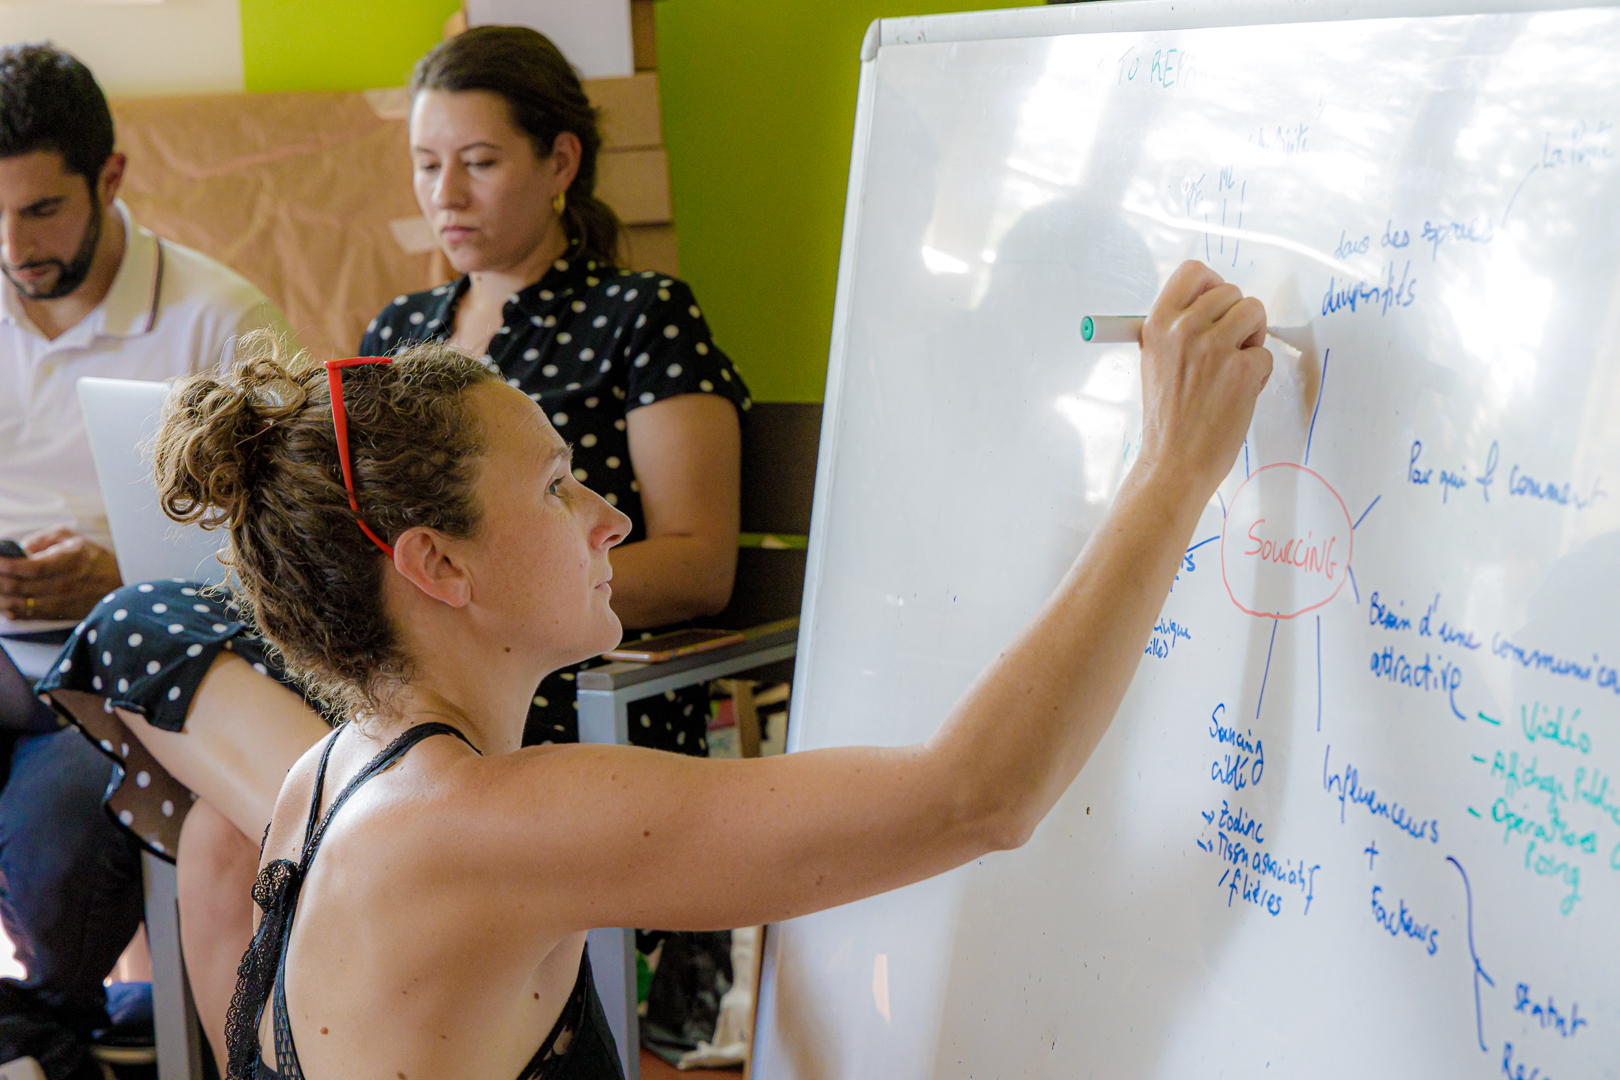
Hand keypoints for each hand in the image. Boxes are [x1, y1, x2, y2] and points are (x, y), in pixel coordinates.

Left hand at [0, 527, 122, 620]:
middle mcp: (65, 584)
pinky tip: (4, 602)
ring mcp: (62, 602)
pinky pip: (27, 615)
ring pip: (19, 604)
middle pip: (20, 587)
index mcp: (70, 561)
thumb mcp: (73, 538)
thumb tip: (20, 547)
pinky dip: (10, 610)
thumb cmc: (93, 559)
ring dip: (0, 597)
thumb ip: (44, 538)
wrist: (118, 584)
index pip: (31, 567)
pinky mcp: (59, 614)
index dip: (7, 565)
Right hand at [1136, 260, 1272, 497]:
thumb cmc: (1167, 418)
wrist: (1173, 462)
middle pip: (1232, 292)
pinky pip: (1265, 354)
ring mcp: (1213, 347)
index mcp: (1157, 324)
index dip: (1213, 285)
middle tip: (1227, 349)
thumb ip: (1177, 329)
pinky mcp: (1241, 369)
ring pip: (1255, 312)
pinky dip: (1257, 374)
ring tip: (1234, 368)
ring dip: (1252, 338)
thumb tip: (1210, 305)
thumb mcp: (1155, 361)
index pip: (1193, 272)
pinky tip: (1237, 394)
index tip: (1217, 306)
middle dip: (1237, 318)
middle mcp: (1183, 329)